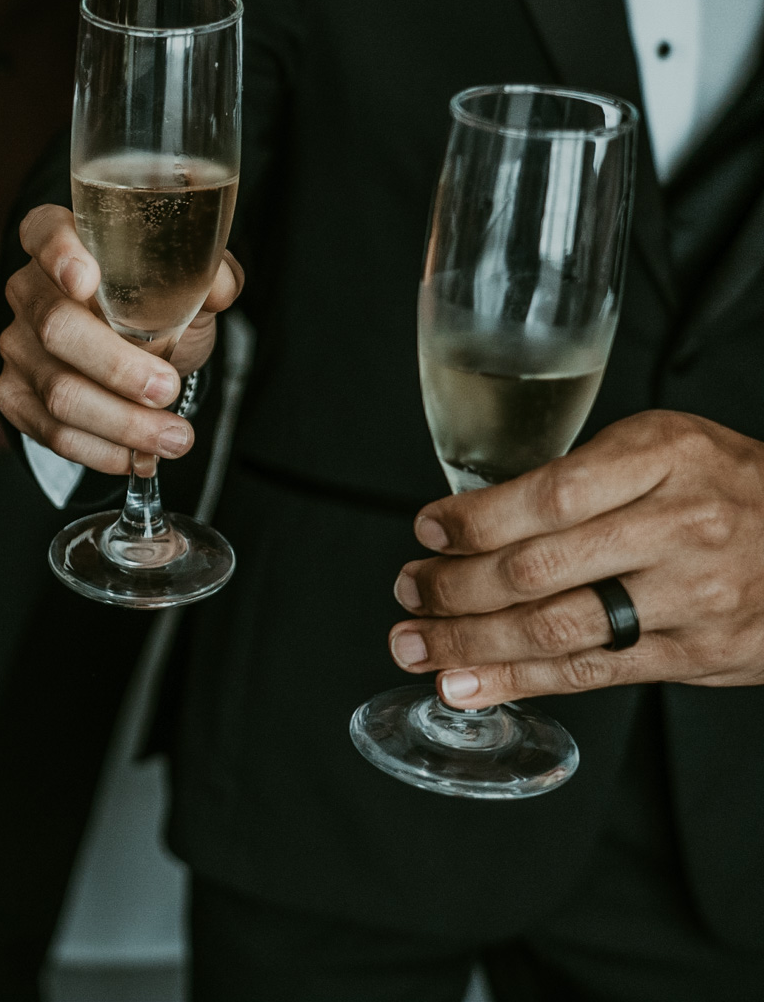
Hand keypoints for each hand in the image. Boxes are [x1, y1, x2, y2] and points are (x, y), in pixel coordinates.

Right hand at [0, 204, 241, 474]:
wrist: (133, 352)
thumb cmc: (154, 305)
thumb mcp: (186, 282)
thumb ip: (208, 276)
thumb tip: (220, 288)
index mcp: (60, 241)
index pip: (44, 233)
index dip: (59, 254)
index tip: (86, 281)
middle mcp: (28, 289)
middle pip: (56, 328)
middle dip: (116, 368)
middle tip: (167, 389)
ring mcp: (16, 344)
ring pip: (58, 391)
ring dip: (122, 423)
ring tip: (174, 437)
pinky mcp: (13, 394)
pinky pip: (51, 431)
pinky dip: (100, 450)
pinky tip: (137, 456)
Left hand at [386, 411, 763, 706]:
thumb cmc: (725, 485)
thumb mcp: (662, 447)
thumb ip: (580, 477)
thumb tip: (473, 520)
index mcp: (664, 457)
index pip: (548, 496)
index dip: (474, 521)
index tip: (427, 531)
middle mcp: (681, 526)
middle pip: (538, 568)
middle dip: (454, 587)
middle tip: (408, 589)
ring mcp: (693, 596)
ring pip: (555, 629)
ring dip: (470, 643)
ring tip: (415, 645)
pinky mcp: (698, 654)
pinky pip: (591, 673)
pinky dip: (517, 683)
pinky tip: (467, 686)